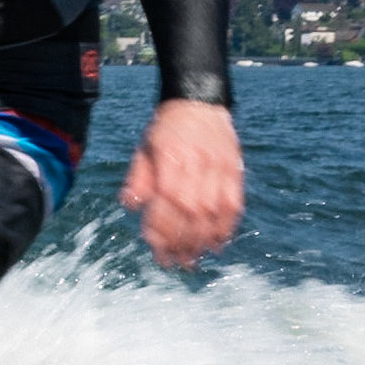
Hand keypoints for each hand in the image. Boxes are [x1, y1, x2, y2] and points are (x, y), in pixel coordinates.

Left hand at [120, 98, 243, 267]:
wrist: (198, 101)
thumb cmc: (166, 130)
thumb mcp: (144, 148)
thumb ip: (138, 177)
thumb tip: (130, 205)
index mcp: (171, 159)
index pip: (167, 202)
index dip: (163, 230)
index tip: (158, 251)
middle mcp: (197, 165)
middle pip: (191, 213)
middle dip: (182, 243)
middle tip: (176, 264)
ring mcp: (218, 168)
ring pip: (213, 213)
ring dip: (203, 241)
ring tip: (193, 260)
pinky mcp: (234, 170)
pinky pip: (234, 204)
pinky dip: (227, 227)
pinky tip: (218, 244)